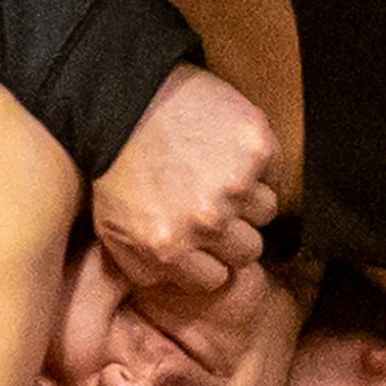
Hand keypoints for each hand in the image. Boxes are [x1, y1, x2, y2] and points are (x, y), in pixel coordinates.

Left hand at [90, 63, 277, 297]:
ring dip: (247, 194)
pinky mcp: (256, 147)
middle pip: (248, 249)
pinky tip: (225, 145)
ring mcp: (235, 183)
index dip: (211, 256)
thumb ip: (146, 270)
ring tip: (217, 169)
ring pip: (265, 209)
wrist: (119, 98)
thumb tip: (180, 287)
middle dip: (233, 231)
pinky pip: (273, 170)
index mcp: (171, 247)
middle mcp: (207, 221)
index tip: (201, 236)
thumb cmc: (113, 165)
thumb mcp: (112, 231)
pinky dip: (256, 161)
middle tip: (211, 201)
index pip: (218, 277)